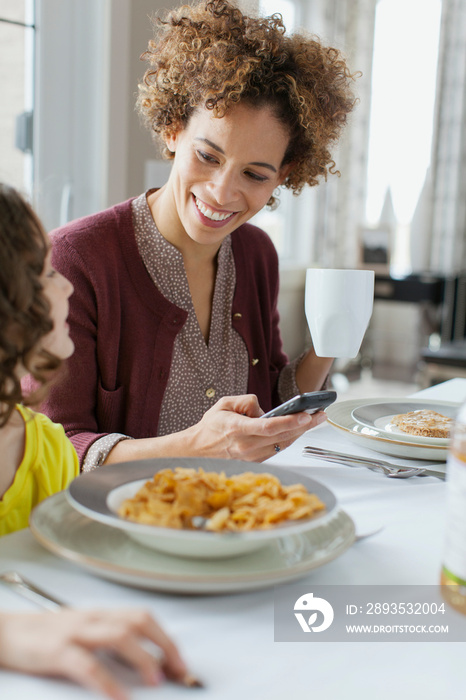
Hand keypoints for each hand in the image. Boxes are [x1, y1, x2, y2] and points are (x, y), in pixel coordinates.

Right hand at [0, 608, 187, 699]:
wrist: (7, 634)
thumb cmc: (48, 638)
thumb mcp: (84, 633)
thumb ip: (111, 642)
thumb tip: (146, 662)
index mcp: (102, 614)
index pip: (144, 618)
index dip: (166, 639)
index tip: (181, 664)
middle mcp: (93, 618)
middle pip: (139, 621)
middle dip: (164, 645)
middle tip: (178, 672)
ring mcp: (76, 632)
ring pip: (119, 635)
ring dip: (143, 658)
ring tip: (156, 681)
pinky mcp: (57, 651)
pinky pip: (88, 665)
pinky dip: (107, 682)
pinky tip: (119, 697)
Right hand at [189, 394, 326, 461]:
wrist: (198, 448)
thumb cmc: (212, 425)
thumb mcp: (225, 403)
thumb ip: (247, 402)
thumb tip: (266, 410)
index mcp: (236, 429)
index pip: (267, 427)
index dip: (288, 422)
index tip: (305, 415)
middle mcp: (246, 446)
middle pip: (281, 436)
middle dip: (304, 425)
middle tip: (320, 414)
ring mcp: (251, 456)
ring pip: (282, 444)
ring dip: (301, 432)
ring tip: (316, 420)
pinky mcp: (256, 461)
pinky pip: (277, 449)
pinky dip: (290, 439)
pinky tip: (300, 430)